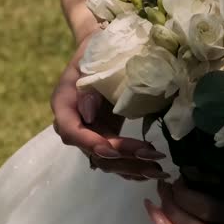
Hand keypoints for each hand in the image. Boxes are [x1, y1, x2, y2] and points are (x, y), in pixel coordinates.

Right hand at [50, 33, 168, 180]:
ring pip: (107, 159)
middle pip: (94, 151)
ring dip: (132, 166)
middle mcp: (74, 124)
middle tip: (151, 156)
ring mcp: (91, 132)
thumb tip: (87, 113)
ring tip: (158, 169)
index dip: (90, 143)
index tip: (113, 149)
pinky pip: (117, 157)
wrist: (103, 51)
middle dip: (123, 157)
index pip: (72, 131)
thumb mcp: (89, 62)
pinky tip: (150, 172)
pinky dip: (133, 166)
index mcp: (64, 105)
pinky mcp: (106, 135)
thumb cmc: (95, 53)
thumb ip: (86, 88)